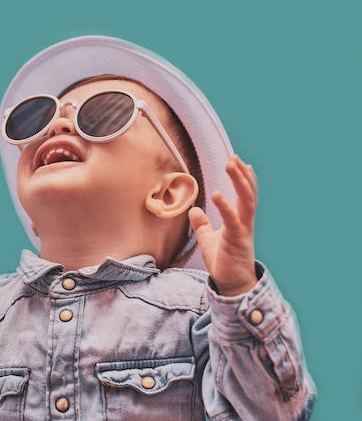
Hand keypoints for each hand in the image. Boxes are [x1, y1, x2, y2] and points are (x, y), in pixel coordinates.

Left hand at [188, 155, 257, 295]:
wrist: (232, 285)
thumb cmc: (224, 263)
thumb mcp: (208, 240)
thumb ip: (202, 225)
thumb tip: (193, 211)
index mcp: (240, 220)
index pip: (245, 195)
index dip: (244, 178)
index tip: (239, 162)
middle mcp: (245, 222)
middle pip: (248, 193)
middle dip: (242, 174)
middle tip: (234, 157)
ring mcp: (243, 230)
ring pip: (247, 200)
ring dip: (240, 181)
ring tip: (232, 165)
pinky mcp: (237, 240)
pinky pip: (233, 220)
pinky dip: (226, 206)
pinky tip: (217, 194)